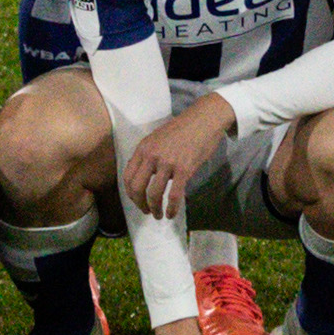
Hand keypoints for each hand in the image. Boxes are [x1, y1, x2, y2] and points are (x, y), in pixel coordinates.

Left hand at [123, 93, 236, 220]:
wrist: (205, 119)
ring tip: (158, 215)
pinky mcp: (184, 170)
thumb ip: (149, 155)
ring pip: (154, 194)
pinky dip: (171, 209)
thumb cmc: (183, 128)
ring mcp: (168, 163)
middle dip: (140, 204)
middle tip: (146, 211)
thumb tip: (144, 175)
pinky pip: (173, 196)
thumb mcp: (158, 138)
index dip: (130, 194)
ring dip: (155, 209)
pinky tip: (171, 214)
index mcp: (143, 148)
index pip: (128, 176)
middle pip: (137, 188)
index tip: (137, 201)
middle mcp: (152, 156)